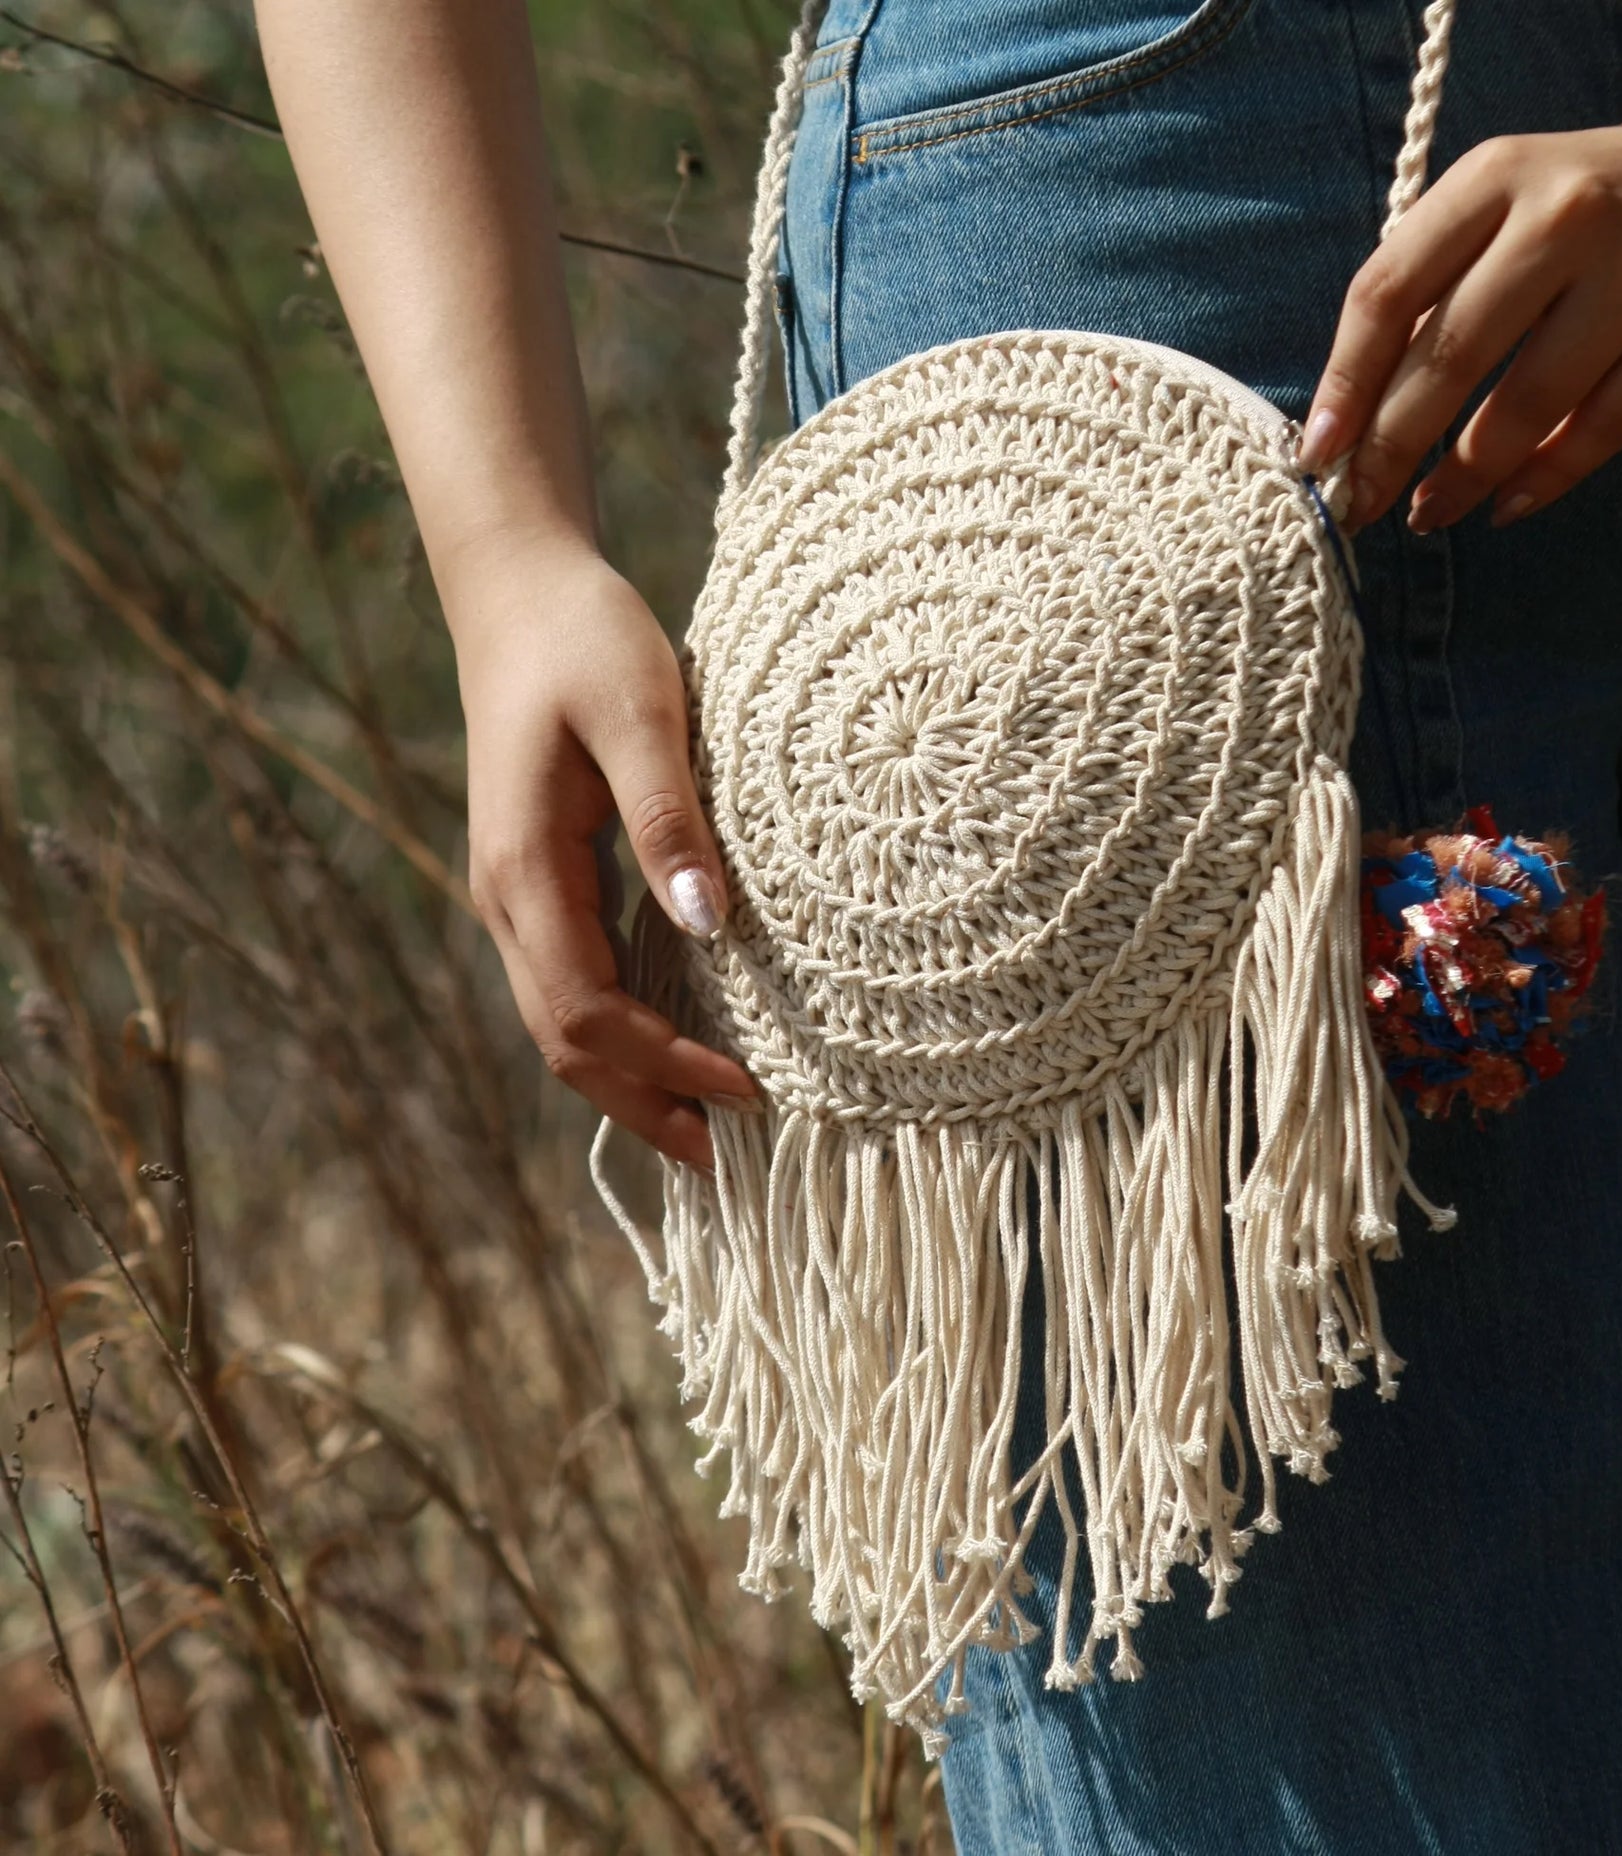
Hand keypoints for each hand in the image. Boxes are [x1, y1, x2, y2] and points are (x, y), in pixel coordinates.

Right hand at [453, 537, 761, 1172]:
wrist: (522, 592)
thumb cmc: (587, 639)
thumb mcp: (642, 711)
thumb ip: (669, 818)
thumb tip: (708, 928)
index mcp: (528, 871)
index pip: (592, 1011)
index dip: (667, 1068)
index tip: (752, 1094)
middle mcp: (510, 900)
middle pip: (567, 1043)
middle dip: (643, 1108)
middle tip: (728, 1163)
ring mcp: (519, 895)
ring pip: (563, 1022)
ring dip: (630, 1083)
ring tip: (707, 1131)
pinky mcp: (542, 881)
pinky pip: (575, 983)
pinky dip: (624, 1034)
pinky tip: (679, 1046)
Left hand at [1298, 112, 1621, 531]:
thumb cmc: (1588, 204)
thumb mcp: (1503, 205)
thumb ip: (1432, 286)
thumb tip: (1349, 421)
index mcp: (1496, 178)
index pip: (1389, 289)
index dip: (1343, 383)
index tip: (1315, 454)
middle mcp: (1566, 214)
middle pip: (1449, 354)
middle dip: (1389, 448)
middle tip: (1356, 505)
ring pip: (1525, 404)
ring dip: (1462, 476)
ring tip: (1426, 512)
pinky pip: (1604, 426)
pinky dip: (1545, 478)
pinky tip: (1504, 505)